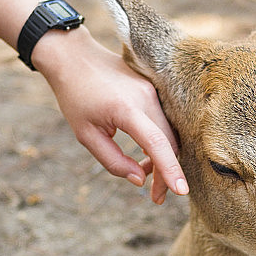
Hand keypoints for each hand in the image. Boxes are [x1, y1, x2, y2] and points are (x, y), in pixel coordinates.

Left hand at [33, 27, 187, 203]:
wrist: (75, 57)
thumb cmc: (76, 96)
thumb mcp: (86, 135)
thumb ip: (113, 161)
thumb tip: (139, 180)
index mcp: (127, 108)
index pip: (157, 143)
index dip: (171, 170)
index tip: (181, 192)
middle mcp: (146, 98)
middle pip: (169, 143)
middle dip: (166, 173)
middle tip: (156, 198)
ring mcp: (153, 92)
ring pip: (169, 134)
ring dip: (162, 159)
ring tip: (145, 177)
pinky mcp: (153, 91)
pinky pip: (164, 122)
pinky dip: (158, 143)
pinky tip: (144, 156)